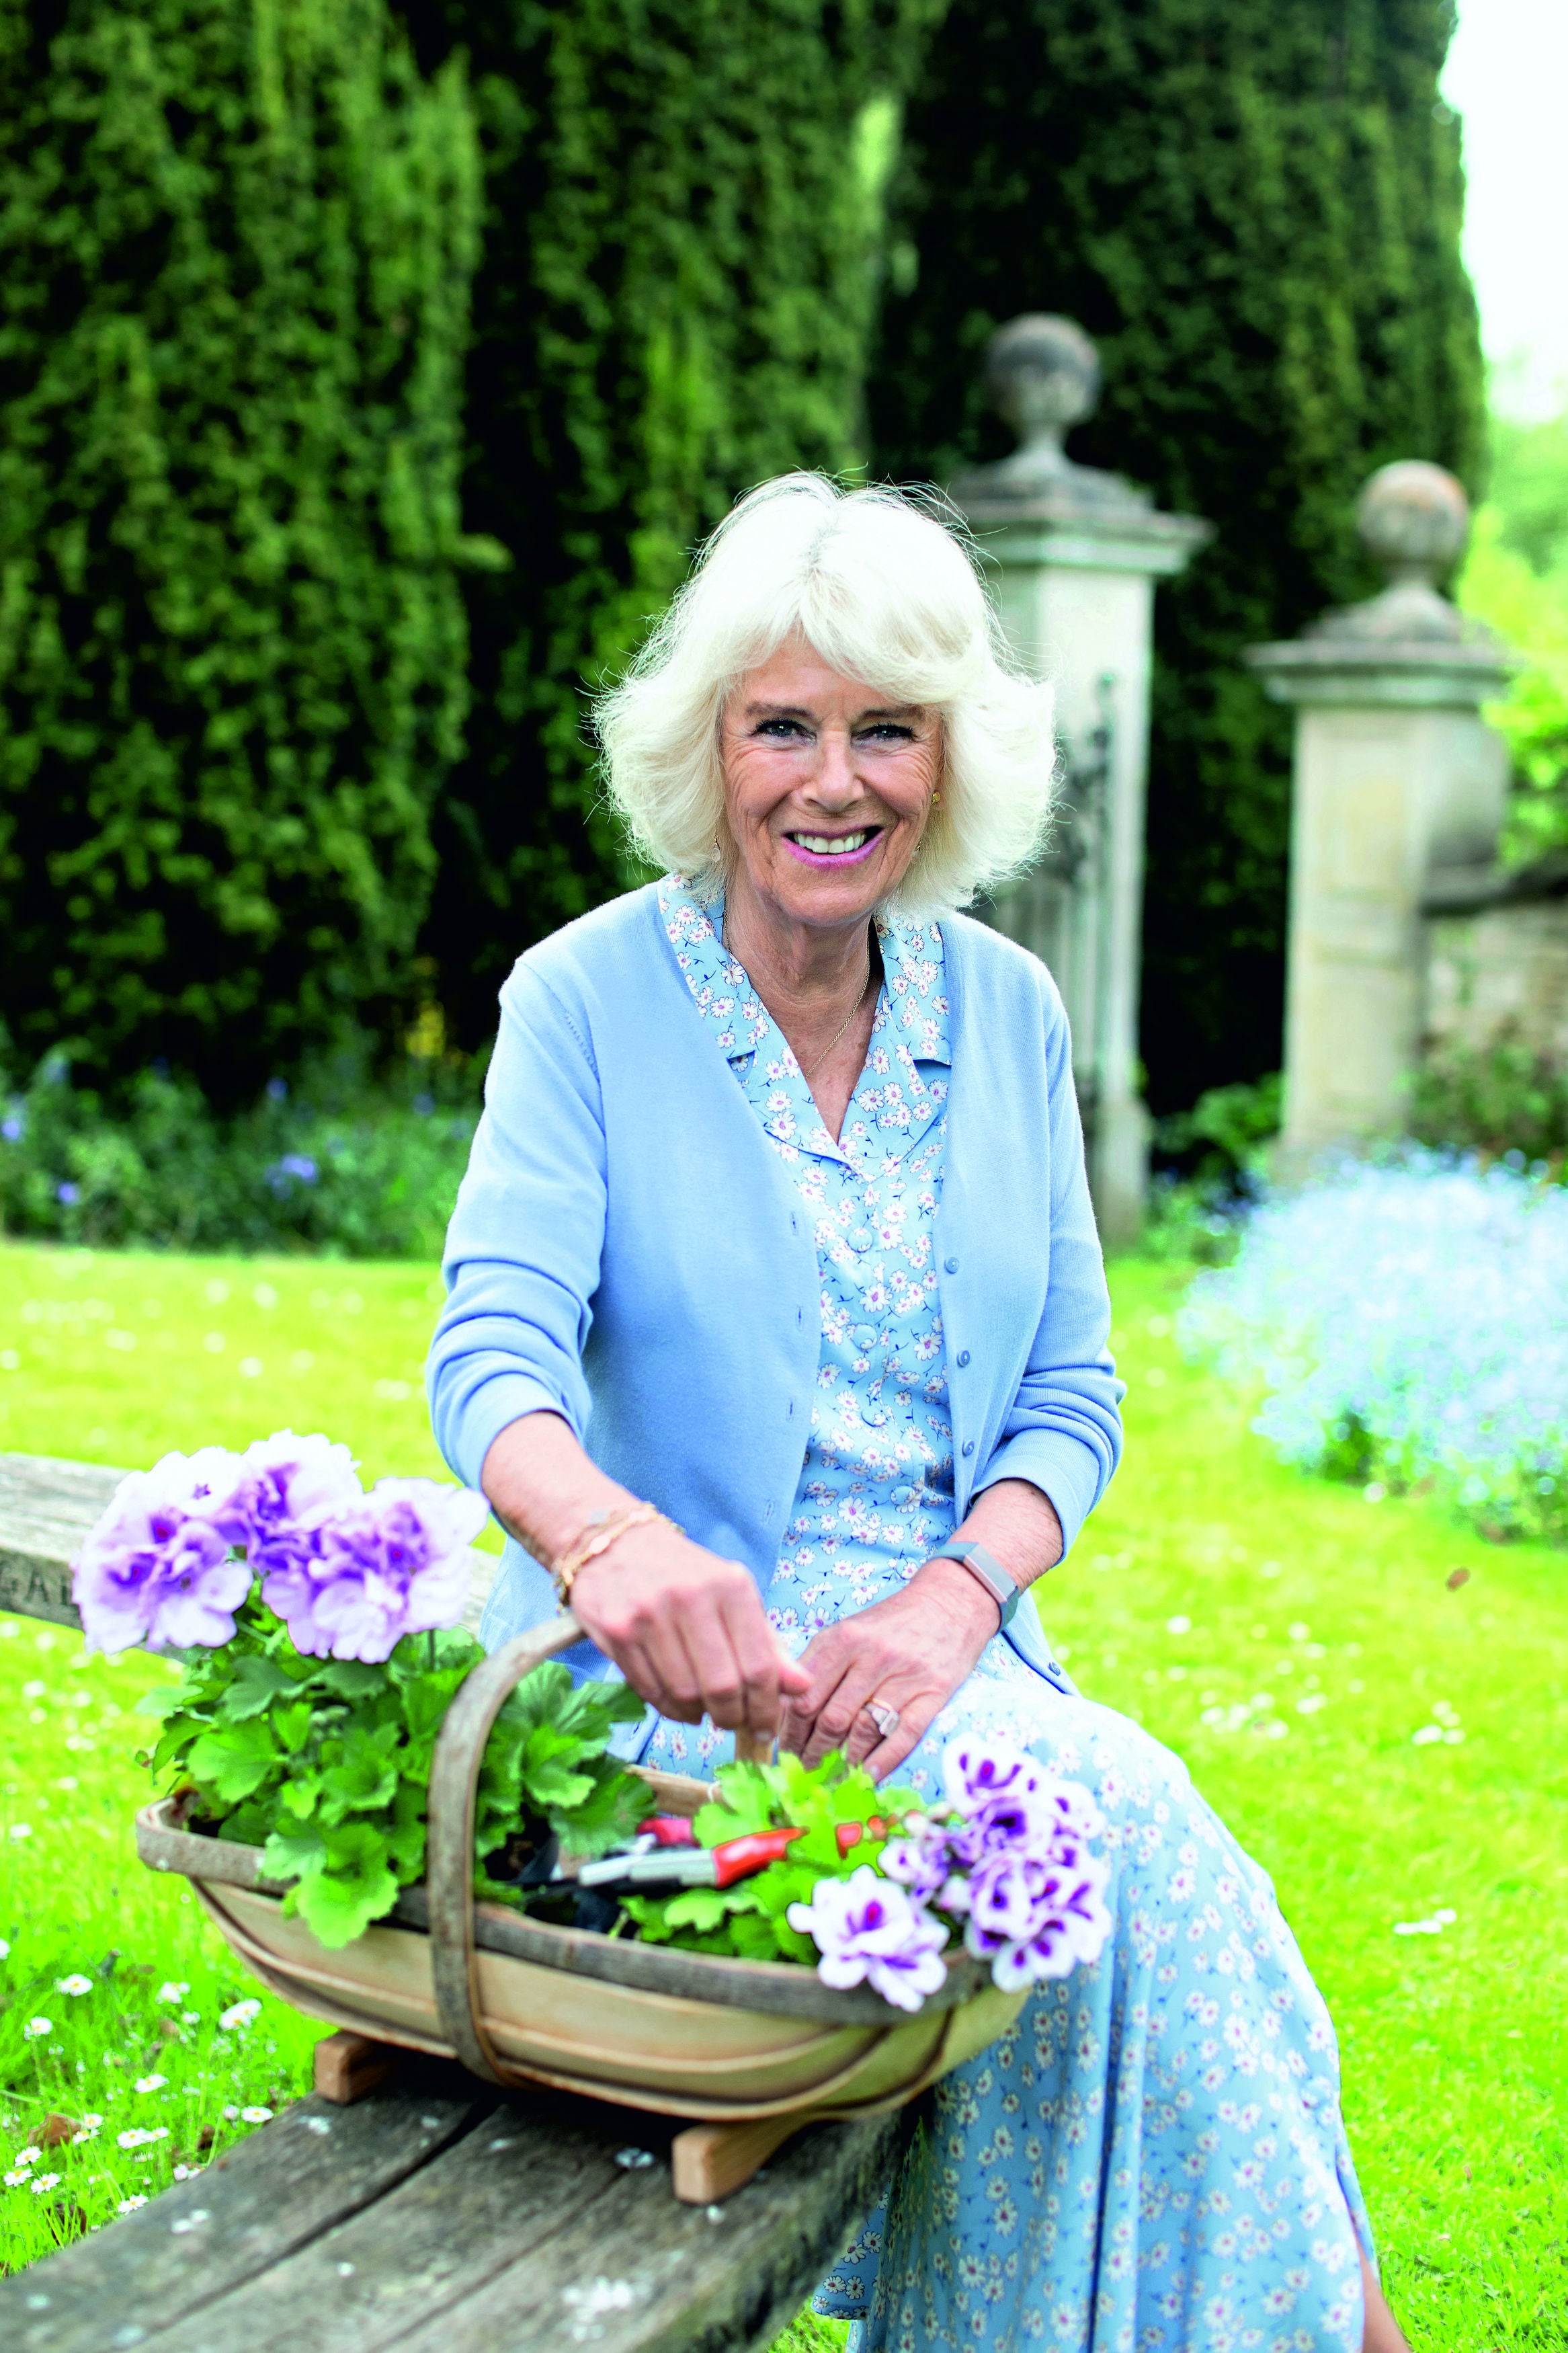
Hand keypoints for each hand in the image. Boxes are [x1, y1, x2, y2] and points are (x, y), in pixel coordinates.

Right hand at [570, 1519, 809, 1739]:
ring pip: (685, 1694)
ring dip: (701, 1715)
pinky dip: (671, 1709)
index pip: (759, 1666)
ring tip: (707, 1712)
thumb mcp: (734, 1596)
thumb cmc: (685, 1574)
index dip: (767, 1707)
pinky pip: (651, 1692)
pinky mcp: (617, 1633)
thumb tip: (804, 1688)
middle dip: (734, 1717)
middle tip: (736, 1723)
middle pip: (722, 1687)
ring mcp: (648, 1616)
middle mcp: (689, 1598)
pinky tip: (680, 1703)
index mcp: (729, 1585)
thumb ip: (769, 1645)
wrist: (614, 1543)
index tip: (767, 1727)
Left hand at [781, 1558, 1000, 1781]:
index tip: (784, 1750)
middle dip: (812, 1752)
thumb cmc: (890, 1623)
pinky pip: (904, 1734)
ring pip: (862, 1730)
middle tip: (805, 1769)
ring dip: (844, 1761)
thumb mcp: (848, 1631)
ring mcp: (904, 1675)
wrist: (949, 1602)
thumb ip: (819, 1667)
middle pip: (829, 1718)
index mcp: (842, 1639)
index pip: (803, 1696)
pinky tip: (868, 1775)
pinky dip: (884, 1759)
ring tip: (833, 1775)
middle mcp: (871, 1656)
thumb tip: (788, 1714)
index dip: (789, 1731)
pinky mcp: (933, 1692)